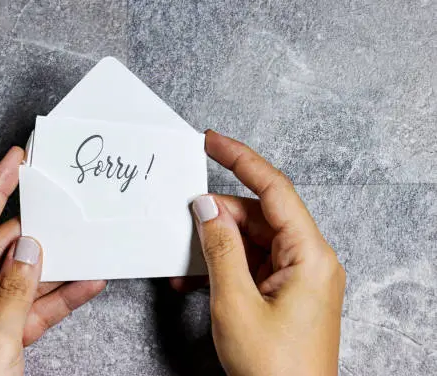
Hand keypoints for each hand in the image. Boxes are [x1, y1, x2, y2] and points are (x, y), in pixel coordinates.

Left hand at [0, 147, 105, 375]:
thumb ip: (15, 292)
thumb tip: (30, 249)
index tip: (15, 161)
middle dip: (35, 234)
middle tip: (63, 211)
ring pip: (21, 279)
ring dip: (53, 269)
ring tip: (83, 247)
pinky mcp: (0, 336)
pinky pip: (32, 308)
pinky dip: (58, 298)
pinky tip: (85, 285)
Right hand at [175, 130, 344, 375]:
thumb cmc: (274, 369)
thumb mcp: (235, 303)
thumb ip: (220, 248)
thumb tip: (206, 207)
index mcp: (309, 255)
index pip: (275, 188)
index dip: (241, 159)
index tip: (212, 142)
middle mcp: (309, 260)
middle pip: (259, 215)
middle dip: (219, 214)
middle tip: (185, 216)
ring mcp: (297, 276)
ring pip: (252, 239)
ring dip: (216, 244)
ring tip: (186, 257)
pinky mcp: (285, 291)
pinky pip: (251, 263)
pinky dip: (223, 266)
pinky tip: (195, 277)